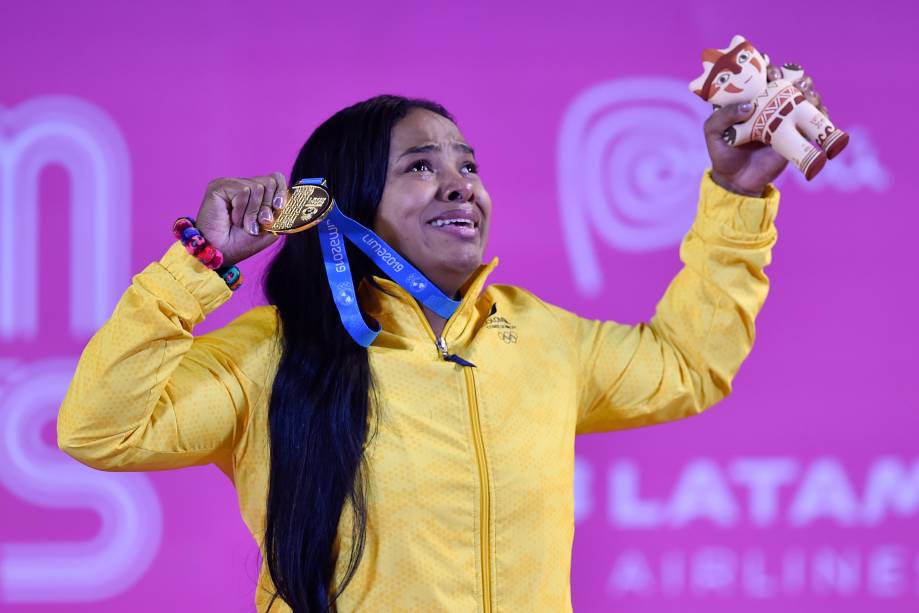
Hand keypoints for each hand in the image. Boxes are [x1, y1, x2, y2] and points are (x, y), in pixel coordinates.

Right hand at [194, 173, 287, 266]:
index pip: (276, 178)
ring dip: (253, 212)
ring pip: (258, 187)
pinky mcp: (219, 186)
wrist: (221, 253)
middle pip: (270, 181)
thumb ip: (281, 214)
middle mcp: (244, 186)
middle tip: (257, 223)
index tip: (278, 208)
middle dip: (267, 207)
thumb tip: (295, 200)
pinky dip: (241, 210)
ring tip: (241, 224)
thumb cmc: (241, 243)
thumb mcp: (269, 230)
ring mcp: (231, 185)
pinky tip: (231, 218)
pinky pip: (243, 191)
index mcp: (256, 195)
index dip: (281, 192)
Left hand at [705, 64, 827, 196]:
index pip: (763, 74)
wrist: (737, 180)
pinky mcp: (797, 134)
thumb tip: (749, 106)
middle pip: (788, 80)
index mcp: (750, 98)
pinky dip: (822, 111)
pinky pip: (816, 119)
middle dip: (793, 75)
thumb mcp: (714, 133)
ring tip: (806, 94)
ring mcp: (785, 118)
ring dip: (810, 90)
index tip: (770, 73)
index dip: (769, 67)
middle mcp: (769, 104)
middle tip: (788, 83)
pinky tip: (819, 110)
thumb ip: (723, 117)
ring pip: (805, 95)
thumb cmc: (722, 153)